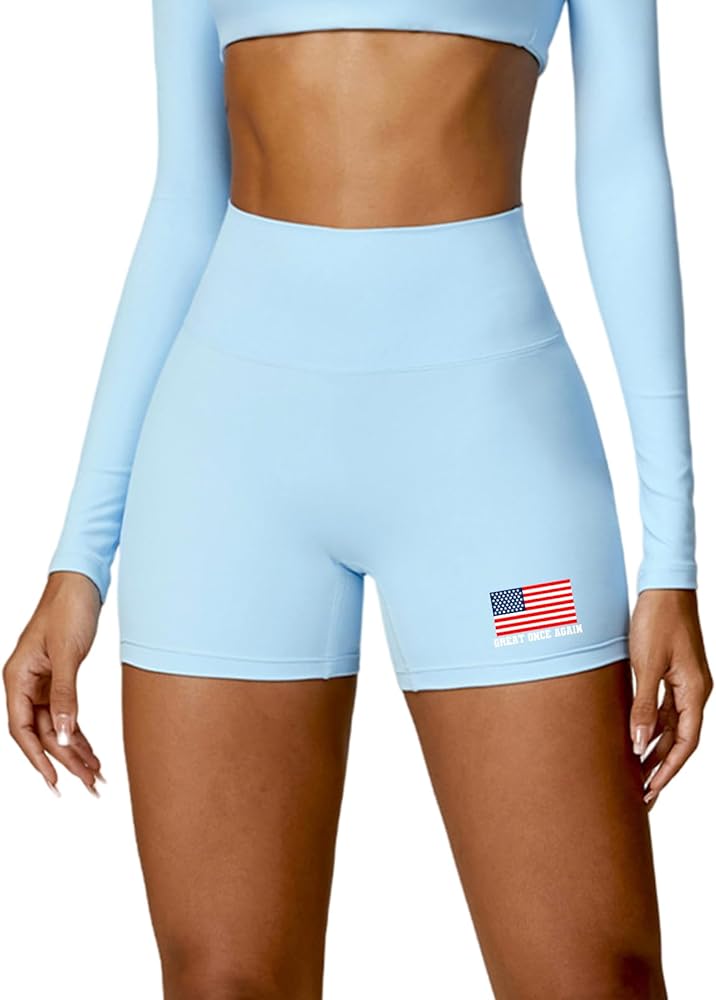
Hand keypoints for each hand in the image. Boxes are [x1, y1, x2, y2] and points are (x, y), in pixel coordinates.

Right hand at [3, 571, 103, 795]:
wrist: (81, 582)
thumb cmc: (68, 609)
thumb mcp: (67, 653)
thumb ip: (65, 694)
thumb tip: (65, 734)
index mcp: (17, 678)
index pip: (23, 730)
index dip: (37, 759)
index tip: (56, 782)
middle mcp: (26, 684)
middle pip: (43, 733)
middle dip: (67, 760)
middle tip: (91, 784)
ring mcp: (42, 683)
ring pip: (57, 726)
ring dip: (76, 750)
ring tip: (97, 775)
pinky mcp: (59, 679)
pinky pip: (67, 714)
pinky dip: (80, 732)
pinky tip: (93, 752)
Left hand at [629, 589, 711, 810]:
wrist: (663, 586)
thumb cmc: (657, 620)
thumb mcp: (646, 664)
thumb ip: (643, 705)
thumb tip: (638, 744)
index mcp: (695, 691)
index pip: (686, 743)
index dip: (670, 769)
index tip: (652, 790)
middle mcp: (695, 691)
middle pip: (680, 739)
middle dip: (662, 767)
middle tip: (643, 793)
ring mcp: (684, 682)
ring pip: (671, 725)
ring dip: (655, 748)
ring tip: (636, 773)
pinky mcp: (673, 672)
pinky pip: (665, 708)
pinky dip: (652, 726)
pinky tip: (636, 739)